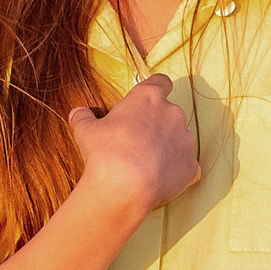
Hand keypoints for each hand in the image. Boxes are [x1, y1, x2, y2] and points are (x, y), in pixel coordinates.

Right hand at [68, 73, 199, 215]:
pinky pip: (185, 165)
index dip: (156, 89)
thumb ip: (83, 118)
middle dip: (157, 124)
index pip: (161, 82)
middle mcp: (173, 114)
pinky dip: (175, 171)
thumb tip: (77, 113)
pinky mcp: (192, 166)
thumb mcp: (86, 130)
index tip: (146, 101)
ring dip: (167, 147)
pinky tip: (157, 180)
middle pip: (169, 113)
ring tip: (146, 164)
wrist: (124, 187)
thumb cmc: (105, 152)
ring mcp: (186, 140)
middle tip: (137, 140)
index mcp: (149, 98)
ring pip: (179, 139)